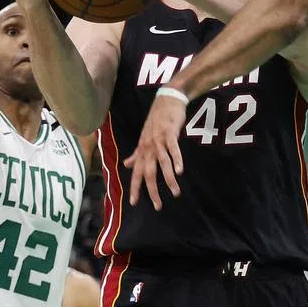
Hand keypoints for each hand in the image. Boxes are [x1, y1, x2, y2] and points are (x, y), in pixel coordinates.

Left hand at [124, 91, 186, 209]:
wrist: (166, 100)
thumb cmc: (156, 120)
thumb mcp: (144, 138)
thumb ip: (137, 153)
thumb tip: (127, 165)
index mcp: (142, 150)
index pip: (136, 172)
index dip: (134, 188)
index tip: (134, 203)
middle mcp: (148, 147)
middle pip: (148, 172)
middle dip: (152, 191)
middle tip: (158, 206)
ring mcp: (158, 140)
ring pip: (162, 163)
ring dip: (168, 179)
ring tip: (175, 193)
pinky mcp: (169, 133)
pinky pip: (173, 149)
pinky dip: (176, 160)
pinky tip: (180, 172)